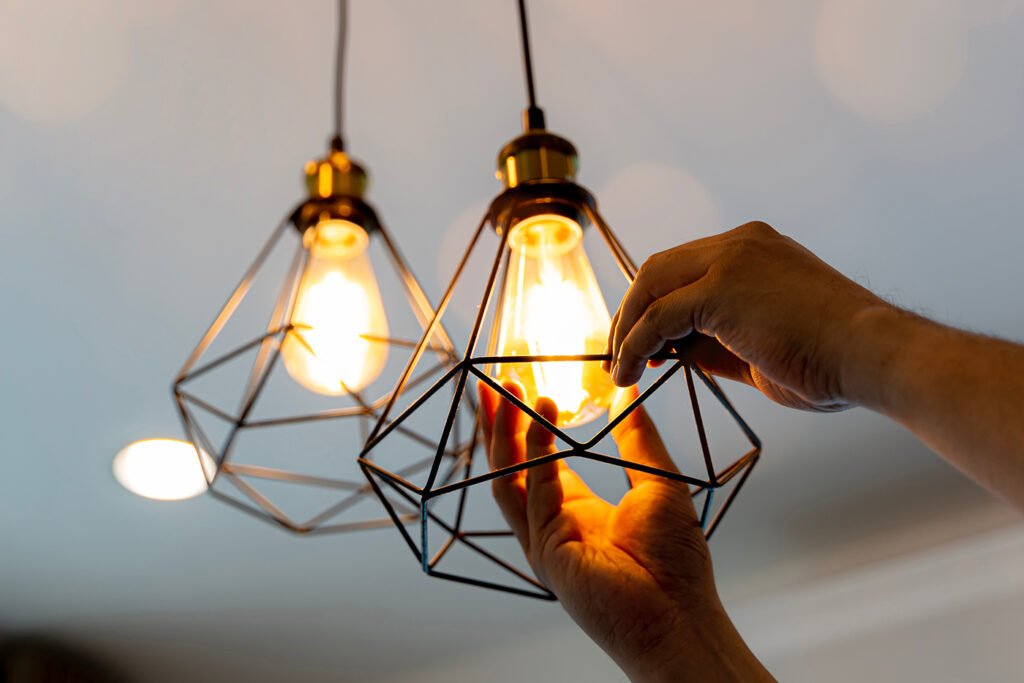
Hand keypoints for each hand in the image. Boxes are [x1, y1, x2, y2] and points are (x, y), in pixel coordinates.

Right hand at [478, 381, 770, 681]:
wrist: (679, 615)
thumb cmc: (675, 562)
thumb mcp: (659, 483)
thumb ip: (638, 438)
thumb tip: (630, 395)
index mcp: (577, 511)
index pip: (539, 461)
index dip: (528, 425)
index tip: (522, 389)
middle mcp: (553, 524)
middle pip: (512, 467)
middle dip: (501, 424)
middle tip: (496, 383)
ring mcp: (545, 540)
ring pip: (509, 478)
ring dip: (504, 434)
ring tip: (506, 392)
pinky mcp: (546, 551)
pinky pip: (534, 494)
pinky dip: (536, 454)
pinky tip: (543, 420)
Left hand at [606, 221, 892, 410]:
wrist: (874, 356)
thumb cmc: (832, 360)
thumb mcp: (760, 346)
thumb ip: (715, 342)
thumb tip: (672, 352)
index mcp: (754, 250)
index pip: (685, 267)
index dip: (655, 304)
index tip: (642, 343)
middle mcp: (739, 244)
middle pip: (659, 269)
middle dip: (631, 312)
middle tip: (619, 354)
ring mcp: (730, 260)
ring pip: (651, 286)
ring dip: (627, 328)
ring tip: (619, 368)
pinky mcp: (721, 288)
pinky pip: (658, 317)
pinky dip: (635, 345)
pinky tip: (629, 372)